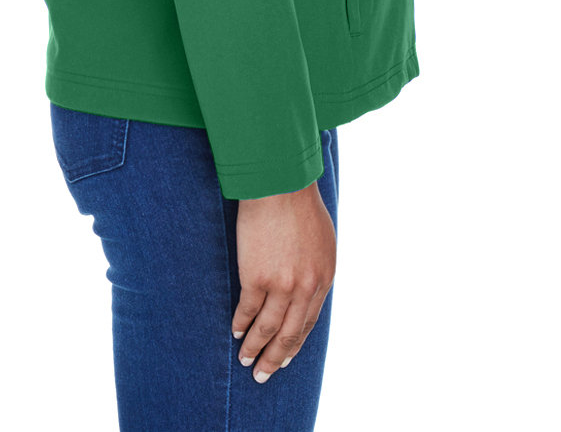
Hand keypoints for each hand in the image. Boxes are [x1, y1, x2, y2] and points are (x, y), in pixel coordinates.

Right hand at [231, 179, 335, 381]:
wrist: (280, 185)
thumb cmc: (300, 204)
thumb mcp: (322, 240)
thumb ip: (315, 267)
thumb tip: (307, 287)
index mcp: (324, 278)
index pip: (309, 321)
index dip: (295, 342)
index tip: (284, 356)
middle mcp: (306, 288)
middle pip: (290, 334)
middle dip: (275, 357)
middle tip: (263, 374)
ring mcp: (282, 286)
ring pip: (268, 329)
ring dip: (256, 348)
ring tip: (246, 361)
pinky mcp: (257, 278)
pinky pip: (248, 310)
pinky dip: (241, 324)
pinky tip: (236, 332)